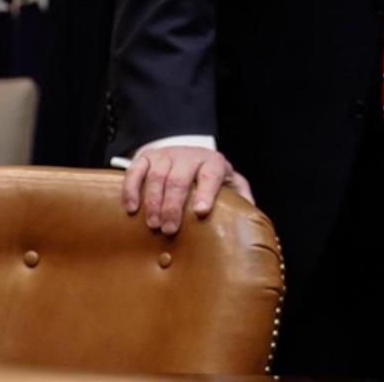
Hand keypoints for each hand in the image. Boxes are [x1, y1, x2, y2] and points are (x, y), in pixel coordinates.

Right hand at [121, 145, 252, 234]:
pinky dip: (132, 190)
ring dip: (153, 202)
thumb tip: (252, 218)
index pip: (211, 175)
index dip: (206, 193)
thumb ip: (242, 199)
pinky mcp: (146, 157)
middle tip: (169, 229)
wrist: (189, 156)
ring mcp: (167, 155)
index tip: (201, 212)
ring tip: (153, 225)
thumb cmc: (211, 179)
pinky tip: (132, 209)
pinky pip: (136, 171)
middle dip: (174, 206)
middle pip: (180, 178)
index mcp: (213, 163)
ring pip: (157, 176)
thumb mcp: (230, 185)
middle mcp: (190, 155)